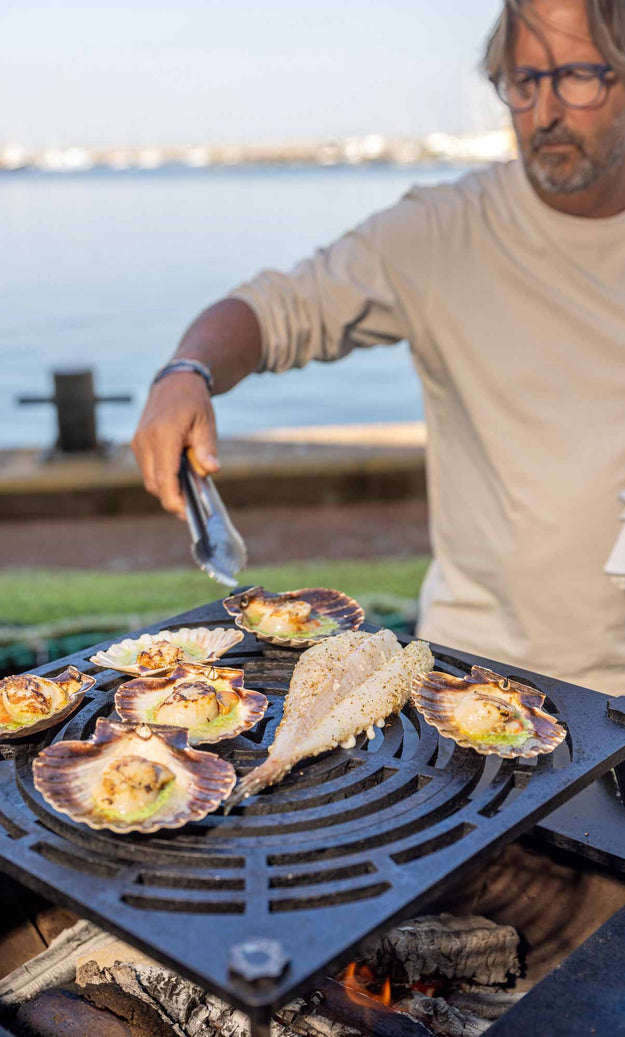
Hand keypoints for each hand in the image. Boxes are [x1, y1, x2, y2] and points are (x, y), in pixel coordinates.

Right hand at [131, 373, 219, 519]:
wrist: (174, 382)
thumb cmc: (194, 403)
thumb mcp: (206, 424)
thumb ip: (207, 450)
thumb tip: (211, 471)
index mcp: (163, 435)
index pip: (164, 477)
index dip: (174, 500)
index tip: (187, 513)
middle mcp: (145, 440)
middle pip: (155, 484)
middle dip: (172, 499)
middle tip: (193, 507)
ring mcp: (138, 442)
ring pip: (149, 479)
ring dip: (167, 489)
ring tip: (188, 491)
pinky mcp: (137, 444)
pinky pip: (148, 470)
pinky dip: (161, 478)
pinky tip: (179, 478)